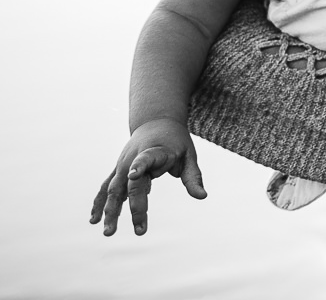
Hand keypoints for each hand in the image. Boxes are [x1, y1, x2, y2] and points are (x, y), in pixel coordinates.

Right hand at [90, 118, 206, 235]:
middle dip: (135, 208)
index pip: (146, 159)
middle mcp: (134, 159)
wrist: (155, 122)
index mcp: (154, 152)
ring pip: (113, 189)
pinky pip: (106, 188)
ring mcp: (123, 165)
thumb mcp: (189, 155)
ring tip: (108, 233)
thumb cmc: (176, 141)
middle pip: (131, 184)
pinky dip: (99, 203)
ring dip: (110, 211)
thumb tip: (202, 197)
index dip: (139, 166)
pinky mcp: (117, 170)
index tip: (133, 174)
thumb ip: (193, 177)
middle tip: (140, 231)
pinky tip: (94, 220)